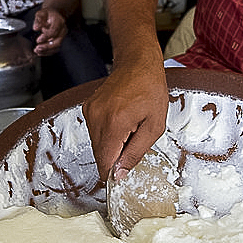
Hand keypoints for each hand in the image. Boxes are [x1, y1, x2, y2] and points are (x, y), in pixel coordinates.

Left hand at [32, 6, 66, 55]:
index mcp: (59, 21)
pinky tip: (40, 52)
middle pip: (57, 42)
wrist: (54, 15)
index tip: (38, 40)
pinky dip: (47, 52)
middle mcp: (62, 30)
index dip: (46, 37)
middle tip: (37, 48)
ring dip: (46, 51)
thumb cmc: (47, 14)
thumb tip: (36, 28)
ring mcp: (62, 36)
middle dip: (47, 47)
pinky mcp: (59, 41)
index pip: (54, 31)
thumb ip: (38, 20)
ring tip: (37, 51)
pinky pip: (55, 49)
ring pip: (56, 47)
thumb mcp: (41, 13)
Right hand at [82, 63, 168, 181]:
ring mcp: (90, 111)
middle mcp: (97, 117)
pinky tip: (120, 119)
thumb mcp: (154, 127)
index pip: (104, 162)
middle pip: (99, 154)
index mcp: (115, 123)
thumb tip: (119, 174)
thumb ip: (136, 153)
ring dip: (111, 144)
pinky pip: (94, 131)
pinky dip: (107, 133)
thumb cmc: (151, 90)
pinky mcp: (88, 108)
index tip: (119, 177)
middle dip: (115, 156)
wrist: (138, 65)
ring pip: (96, 144)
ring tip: (128, 126)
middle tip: (133, 140)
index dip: (112, 173)